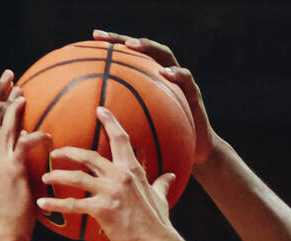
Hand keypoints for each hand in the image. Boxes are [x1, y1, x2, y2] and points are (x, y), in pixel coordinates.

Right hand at [0, 95, 49, 240]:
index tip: (0, 94)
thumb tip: (21, 167)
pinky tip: (48, 136)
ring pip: (3, 124)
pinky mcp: (11, 171)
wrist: (0, 238)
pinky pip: (24, 143)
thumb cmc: (5, 223)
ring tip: (25, 94)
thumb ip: (8, 175)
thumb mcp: (1, 194)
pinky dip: (36, 136)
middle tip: (13, 81)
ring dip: (15, 106)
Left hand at [38, 108, 176, 240]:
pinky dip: (55, 205)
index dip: (110, 122)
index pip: (120, 140)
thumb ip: (161, 185)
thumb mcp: (161, 200)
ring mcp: (110, 192)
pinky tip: (42, 205)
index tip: (100, 110)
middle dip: (69, 152)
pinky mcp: (102, 210)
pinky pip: (73, 205)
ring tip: (44, 179)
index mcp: (133, 171)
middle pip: (89, 156)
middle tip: (55, 152)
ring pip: (76, 177)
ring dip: (57, 176)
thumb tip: (170, 176)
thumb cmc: (159, 225)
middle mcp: (120, 176)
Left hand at [92, 30, 216, 163]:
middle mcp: (163, 76)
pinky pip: (186, 79)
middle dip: (122, 40)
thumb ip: (124, 127)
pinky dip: (177, 74)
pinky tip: (166, 74)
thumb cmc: (167, 145)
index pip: (129, 59)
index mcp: (150, 82)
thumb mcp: (142, 135)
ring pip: (165, 55)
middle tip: (101, 37)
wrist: (197, 152)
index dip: (111, 47)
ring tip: (132, 46)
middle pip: (142, 49)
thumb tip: (98, 130)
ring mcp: (179, 82)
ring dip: (149, 47)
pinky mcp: (193, 94)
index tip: (93, 38)